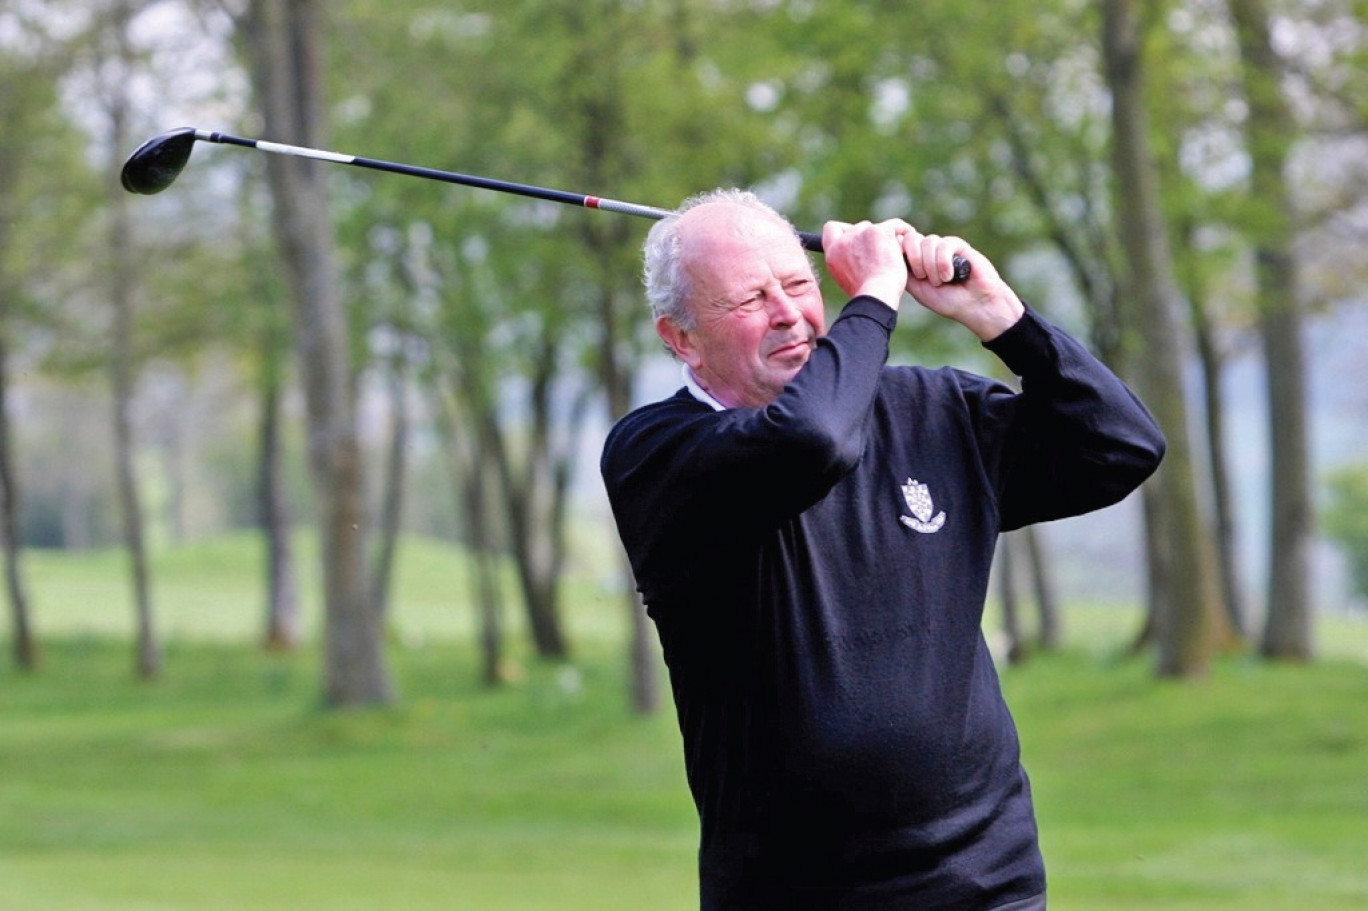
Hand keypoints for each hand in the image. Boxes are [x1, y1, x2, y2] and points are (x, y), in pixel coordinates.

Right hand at [821, 219, 910, 309]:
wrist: (877, 296)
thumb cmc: (867, 295)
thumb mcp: (848, 278)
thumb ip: (848, 262)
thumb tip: (857, 253)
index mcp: (833, 254)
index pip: (832, 228)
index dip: (844, 230)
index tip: (856, 240)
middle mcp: (843, 241)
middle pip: (859, 227)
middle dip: (870, 238)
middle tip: (881, 255)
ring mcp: (860, 234)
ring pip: (876, 227)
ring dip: (885, 238)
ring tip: (894, 256)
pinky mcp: (878, 232)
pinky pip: (895, 226)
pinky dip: (903, 232)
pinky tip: (907, 244)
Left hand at [900, 230, 1024, 340]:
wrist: (976, 305)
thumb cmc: (947, 301)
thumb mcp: (918, 289)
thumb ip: (905, 272)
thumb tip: (892, 254)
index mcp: (917, 261)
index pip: (901, 244)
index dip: (901, 254)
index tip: (908, 273)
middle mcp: (929, 252)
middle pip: (911, 239)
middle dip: (914, 259)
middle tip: (922, 277)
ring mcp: (944, 248)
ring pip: (928, 242)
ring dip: (931, 265)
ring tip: (940, 282)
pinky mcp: (959, 246)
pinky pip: (944, 244)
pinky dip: (943, 262)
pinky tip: (949, 276)